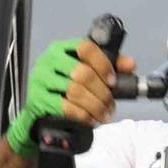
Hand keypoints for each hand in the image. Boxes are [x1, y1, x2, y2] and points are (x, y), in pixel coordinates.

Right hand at [3, 36, 136, 154]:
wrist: (39, 114)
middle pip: (82, 72)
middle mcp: (49, 60)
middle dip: (101, 91)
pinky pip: (65, 107)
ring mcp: (41, 79)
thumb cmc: (65, 89)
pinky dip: (82, 115)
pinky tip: (90, 119)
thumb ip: (110, 66)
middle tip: (110, 104)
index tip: (113, 80)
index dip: (103, 64)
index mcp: (63, 49)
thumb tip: (130, 64)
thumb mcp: (87, 74)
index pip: (85, 47)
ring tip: (103, 114)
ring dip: (95, 106)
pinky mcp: (37, 99)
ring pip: (75, 91)